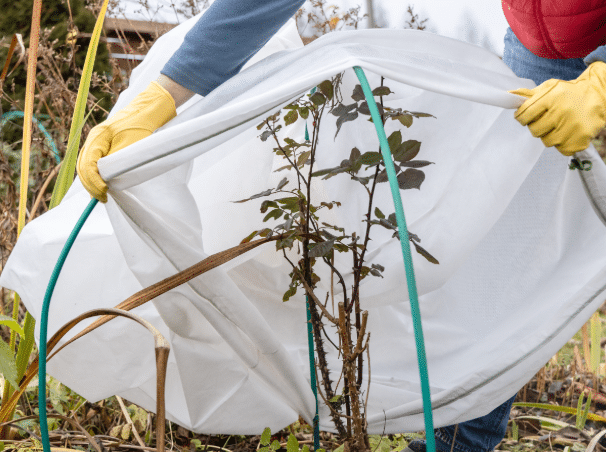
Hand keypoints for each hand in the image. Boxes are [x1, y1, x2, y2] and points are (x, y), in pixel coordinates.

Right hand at [76, 81, 176, 201]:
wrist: (147, 110)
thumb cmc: (141, 125)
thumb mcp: (131, 144)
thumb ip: (117, 160)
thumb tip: (107, 179)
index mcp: (97, 137)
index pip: (88, 164)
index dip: (94, 181)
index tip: (104, 192)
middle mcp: (93, 139)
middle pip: (83, 166)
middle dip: (91, 184)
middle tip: (103, 198)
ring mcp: (97, 141)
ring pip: (86, 165)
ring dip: (92, 181)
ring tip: (101, 195)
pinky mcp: (103, 145)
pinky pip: (93, 163)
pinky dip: (96, 175)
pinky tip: (102, 186)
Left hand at [509, 61, 605, 155]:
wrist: (598, 95)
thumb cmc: (569, 93)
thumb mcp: (550, 88)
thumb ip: (529, 95)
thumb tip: (510, 94)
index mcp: (551, 98)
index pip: (524, 114)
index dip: (522, 117)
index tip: (526, 116)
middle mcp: (562, 112)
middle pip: (534, 130)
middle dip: (537, 126)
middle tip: (546, 120)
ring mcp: (572, 126)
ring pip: (547, 141)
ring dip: (550, 135)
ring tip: (559, 125)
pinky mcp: (581, 138)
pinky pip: (562, 149)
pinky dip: (563, 143)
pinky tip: (568, 132)